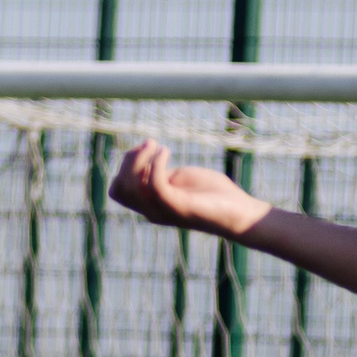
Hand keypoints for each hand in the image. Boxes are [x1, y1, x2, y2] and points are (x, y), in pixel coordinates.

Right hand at [109, 141, 269, 236]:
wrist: (239, 212)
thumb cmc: (213, 194)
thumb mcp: (180, 178)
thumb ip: (161, 174)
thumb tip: (145, 163)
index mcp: (150, 204)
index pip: (117, 190)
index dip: (124, 166)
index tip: (145, 148)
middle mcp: (151, 210)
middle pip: (119, 188)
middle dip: (129, 161)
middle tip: (151, 145)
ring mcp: (163, 211)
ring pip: (131, 187)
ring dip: (140, 159)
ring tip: (158, 146)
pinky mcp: (178, 207)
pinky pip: (154, 185)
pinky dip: (156, 163)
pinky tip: (167, 151)